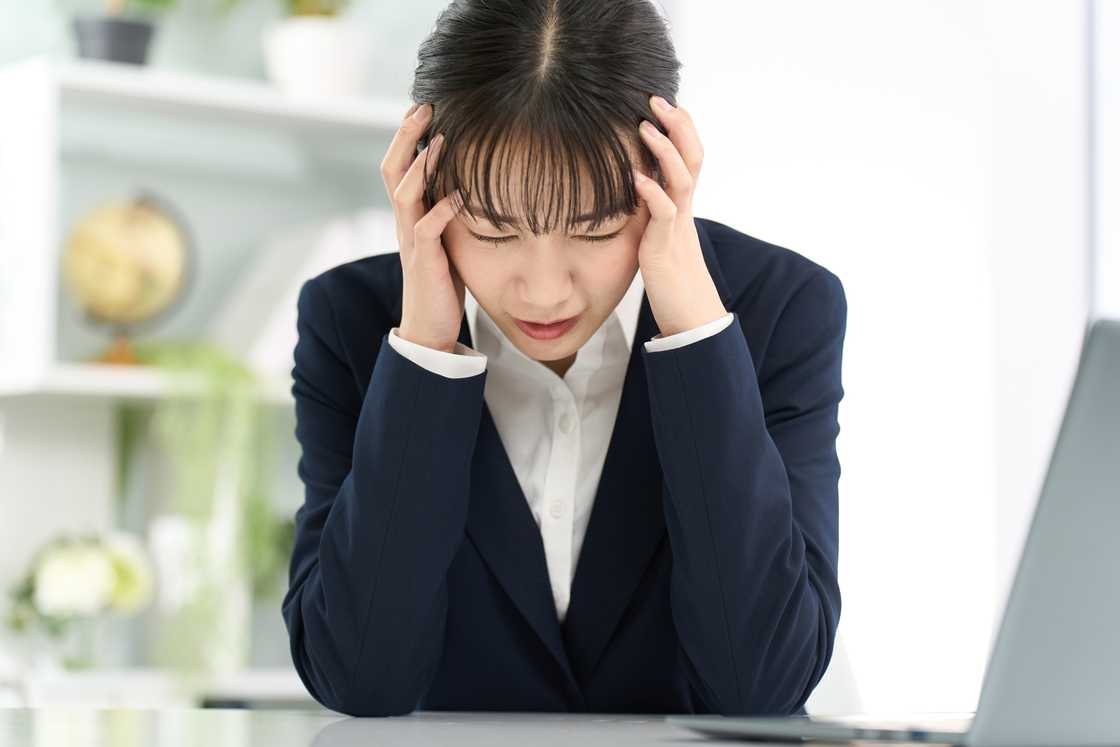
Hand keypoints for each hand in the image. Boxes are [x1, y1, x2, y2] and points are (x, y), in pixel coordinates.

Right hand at [380, 102, 466, 353]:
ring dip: (422, 166)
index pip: (399, 165)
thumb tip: (470, 179)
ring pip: (404, 193)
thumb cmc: (442, 280)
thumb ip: (448, 210)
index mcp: (409, 214)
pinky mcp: (425, 262)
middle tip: (424, 106)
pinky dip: (443, 210)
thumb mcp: (445, 237)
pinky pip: (427, 230)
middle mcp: (405, 223)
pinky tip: (461, 194)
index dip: (407, 135)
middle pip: (393, 169)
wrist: (429, 326)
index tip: (422, 106)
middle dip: (406, 136)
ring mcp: (411, 241)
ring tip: (441, 140)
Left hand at [632, 95, 727, 337]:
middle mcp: (684, 211)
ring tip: (645, 127)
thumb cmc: (672, 282)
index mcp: (681, 206)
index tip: (661, 104)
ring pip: (681, 179)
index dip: (679, 129)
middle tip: (656, 99)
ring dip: (664, 151)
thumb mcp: (657, 238)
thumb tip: (630, 193)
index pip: (687, 157)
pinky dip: (652, 193)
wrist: (692, 319)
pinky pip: (664, 214)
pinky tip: (637, 178)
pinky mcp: (665, 248)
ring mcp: (677, 227)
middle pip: (692, 157)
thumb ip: (648, 215)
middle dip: (678, 125)